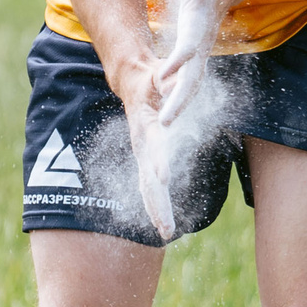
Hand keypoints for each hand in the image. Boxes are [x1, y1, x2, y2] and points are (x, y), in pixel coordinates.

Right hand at [106, 56, 176, 239]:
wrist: (133, 82)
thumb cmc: (151, 77)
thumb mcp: (159, 74)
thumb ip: (167, 80)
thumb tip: (173, 81)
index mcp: (147, 128)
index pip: (155, 148)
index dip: (159, 162)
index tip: (164, 178)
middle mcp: (142, 146)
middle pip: (149, 179)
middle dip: (158, 203)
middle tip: (166, 226)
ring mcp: (142, 154)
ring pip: (148, 188)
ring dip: (157, 210)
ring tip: (166, 232)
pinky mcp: (145, 158)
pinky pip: (148, 185)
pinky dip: (154, 204)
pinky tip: (161, 221)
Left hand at [154, 0, 227, 128]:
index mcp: (199, 24)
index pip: (189, 45)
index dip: (179, 59)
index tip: (165, 74)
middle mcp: (201, 43)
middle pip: (193, 77)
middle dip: (179, 100)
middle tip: (165, 123)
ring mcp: (199, 51)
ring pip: (192, 84)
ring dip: (178, 105)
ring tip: (164, 125)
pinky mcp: (195, 55)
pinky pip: (187, 81)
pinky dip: (178, 97)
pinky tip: (166, 113)